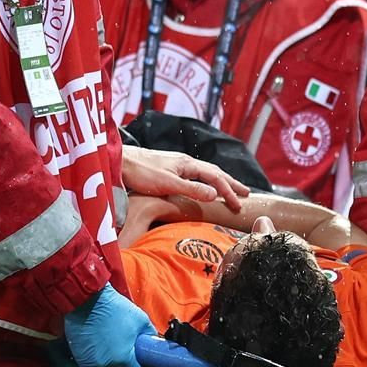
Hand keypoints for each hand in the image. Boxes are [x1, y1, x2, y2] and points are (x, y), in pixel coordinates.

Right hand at [63, 285, 155, 366]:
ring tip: (111, 348)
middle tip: (125, 350)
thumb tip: (153, 345)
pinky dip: (97, 361)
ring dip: (110, 364)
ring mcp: (91, 365)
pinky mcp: (81, 360)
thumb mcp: (141, 320)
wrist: (87, 301)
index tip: (141, 360)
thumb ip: (150, 335)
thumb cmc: (114, 310)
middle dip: (125, 365)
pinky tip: (100, 348)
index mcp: (123, 360)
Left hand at [121, 145, 250, 206]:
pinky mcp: (169, 169)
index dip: (229, 191)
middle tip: (246, 194)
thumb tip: (215, 194)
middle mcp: (185, 162)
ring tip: (230, 189)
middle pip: (214, 172)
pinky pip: (195, 175)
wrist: (120, 162)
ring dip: (220, 182)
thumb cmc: (141, 172)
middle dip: (230, 183)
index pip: (216, 177)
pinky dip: (206, 182)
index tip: (239, 205)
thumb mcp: (169, 184)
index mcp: (188, 164)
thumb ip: (192, 189)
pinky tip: (203, 186)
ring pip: (205, 173)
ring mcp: (177, 164)